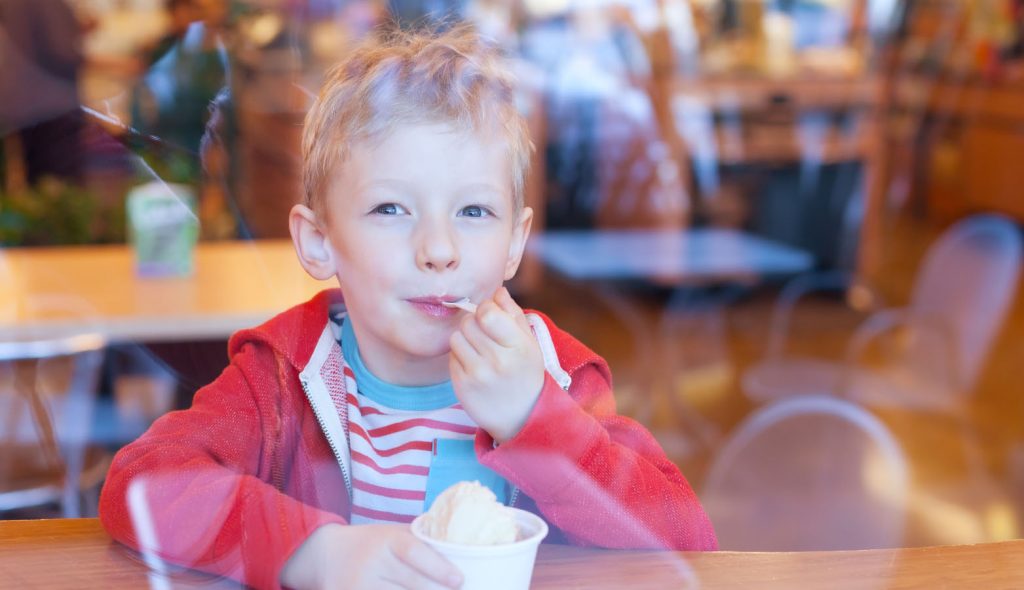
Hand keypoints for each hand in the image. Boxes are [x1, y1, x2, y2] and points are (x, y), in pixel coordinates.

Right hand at [279, 523, 461, 589]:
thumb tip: (458, 547)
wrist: (323, 554)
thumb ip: (420, 540)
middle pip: (412, 584)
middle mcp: (373, 562)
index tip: (459, 580)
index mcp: (386, 540)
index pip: (415, 552)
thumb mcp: (391, 533)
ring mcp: (360, 585)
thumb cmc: (370, 543)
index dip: (438, 568)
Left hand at [449, 287, 544, 442]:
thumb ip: (513, 314)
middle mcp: (497, 361)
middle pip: (468, 322)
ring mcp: (477, 375)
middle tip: (485, 336)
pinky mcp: (461, 386)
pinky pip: (451, 356)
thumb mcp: (529, 343)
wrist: (521, 416)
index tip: (491, 317)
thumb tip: (497, 291)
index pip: (487, 313)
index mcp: (518, 346)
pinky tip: (474, 366)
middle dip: (474, 324)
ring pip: (456, 337)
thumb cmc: (525, 372)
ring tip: (479, 351)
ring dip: (465, 340)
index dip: (486, 309)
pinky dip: (460, 357)